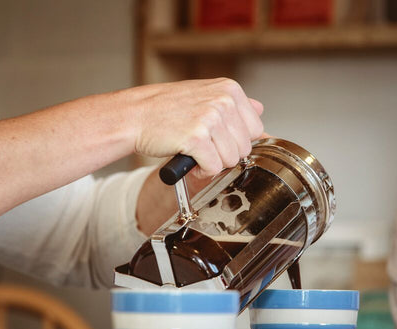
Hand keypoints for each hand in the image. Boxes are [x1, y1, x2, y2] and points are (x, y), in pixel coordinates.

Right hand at [122, 78, 263, 178]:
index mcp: (230, 90)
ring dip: (213, 162)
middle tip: (203, 144)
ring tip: (195, 150)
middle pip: (245, 148)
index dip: (236, 140)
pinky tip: (190, 159)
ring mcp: (210, 118)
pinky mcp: (197, 138)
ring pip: (231, 160)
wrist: (135, 115)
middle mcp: (223, 101)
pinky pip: (214, 168)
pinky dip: (202, 171)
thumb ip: (234, 104)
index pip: (256, 129)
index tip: (217, 137)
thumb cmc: (167, 108)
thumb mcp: (205, 95)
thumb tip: (260, 109)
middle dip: (225, 153)